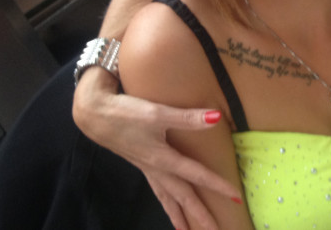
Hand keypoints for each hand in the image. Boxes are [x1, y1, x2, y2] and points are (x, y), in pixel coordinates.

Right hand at [73, 69, 241, 229]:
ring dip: (180, 217)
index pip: (197, 176)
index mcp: (163, 159)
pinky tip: (171, 207)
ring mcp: (148, 170)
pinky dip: (167, 204)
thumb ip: (187, 117)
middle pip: (182, 198)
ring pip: (168, 199)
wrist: (94, 115)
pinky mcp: (142, 165)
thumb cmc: (125, 113)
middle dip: (199, 216)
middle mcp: (156, 169)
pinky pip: (158, 192)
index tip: (236, 197)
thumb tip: (216, 117)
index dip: (218, 186)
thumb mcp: (157, 113)